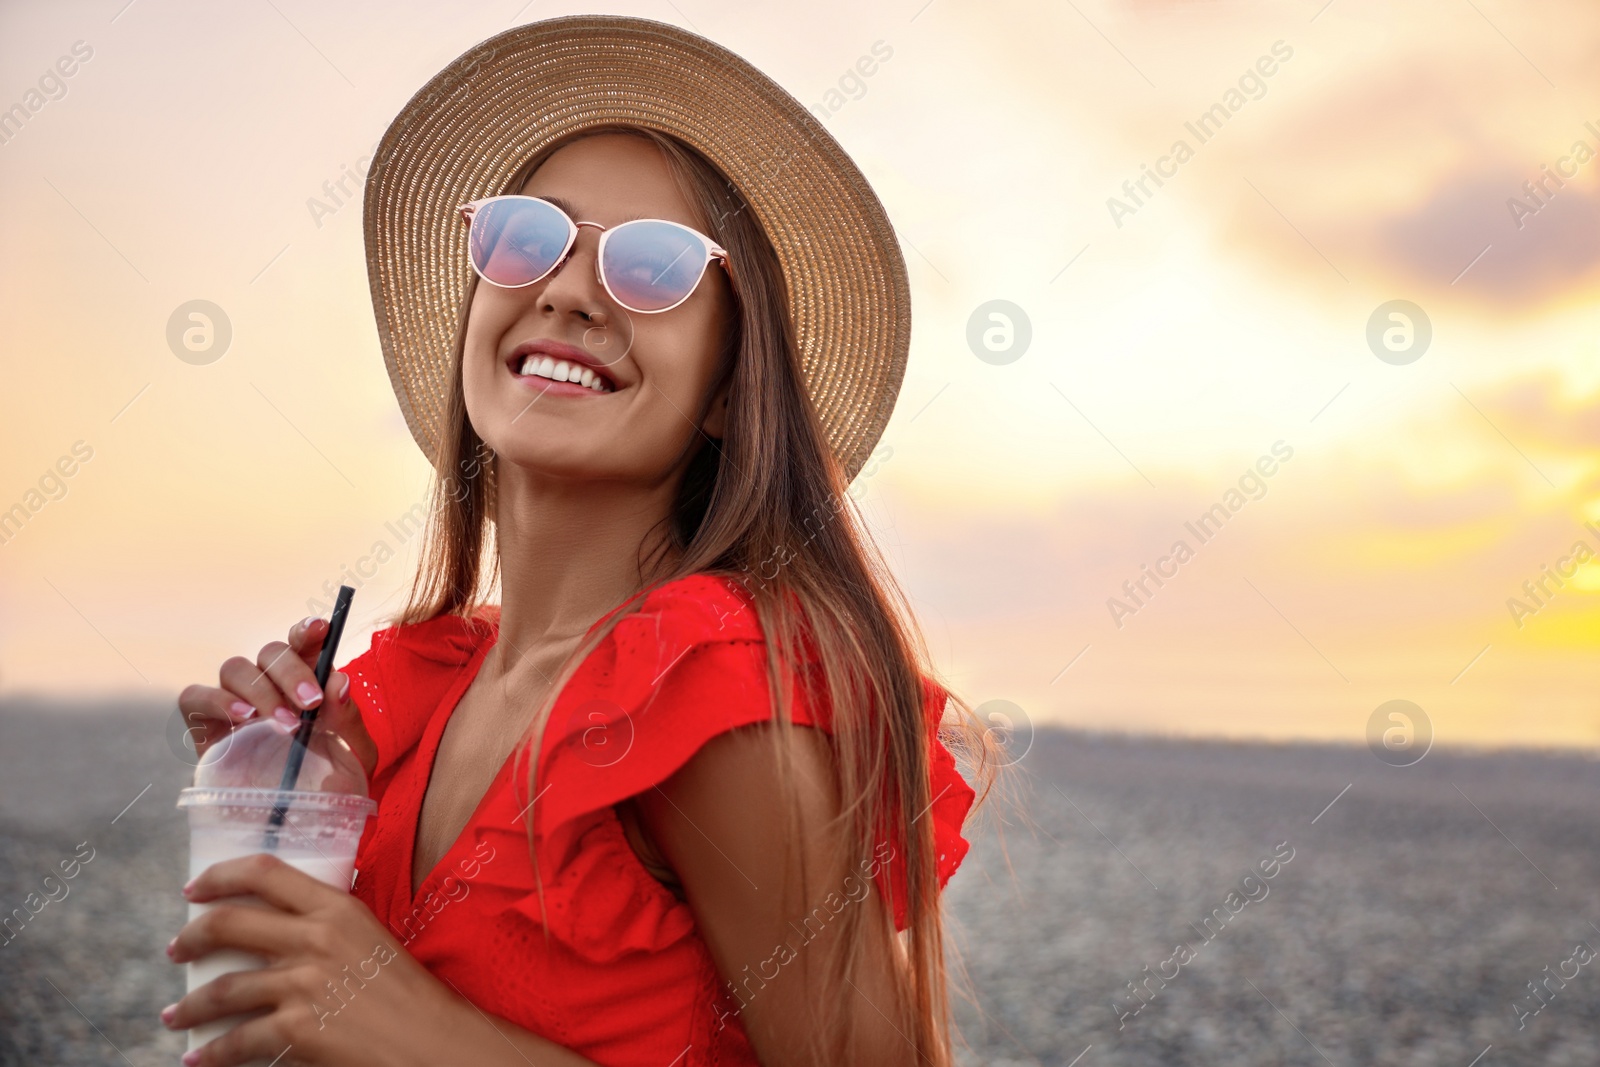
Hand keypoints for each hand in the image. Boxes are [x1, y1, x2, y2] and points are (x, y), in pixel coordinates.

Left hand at [163, 853, 464, 1066]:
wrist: (432, 1042)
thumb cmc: (410, 995)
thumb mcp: (371, 940)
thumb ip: (329, 929)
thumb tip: (282, 936)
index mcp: (337, 908)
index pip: (265, 872)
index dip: (219, 876)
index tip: (195, 889)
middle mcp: (315, 937)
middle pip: (229, 924)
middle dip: (191, 937)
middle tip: (177, 950)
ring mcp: (303, 982)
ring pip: (223, 988)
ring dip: (190, 1005)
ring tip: (175, 1014)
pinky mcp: (297, 1027)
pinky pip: (236, 1039)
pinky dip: (210, 1052)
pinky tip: (197, 1056)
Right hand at [177, 617, 374, 778]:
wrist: (297, 823)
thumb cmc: (328, 783)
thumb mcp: (352, 755)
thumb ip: (347, 718)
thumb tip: (338, 681)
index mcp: (305, 681)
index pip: (302, 644)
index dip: (307, 631)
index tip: (320, 628)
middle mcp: (268, 686)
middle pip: (269, 653)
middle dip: (291, 671)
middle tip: (311, 702)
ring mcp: (233, 703)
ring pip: (234, 668)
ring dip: (260, 689)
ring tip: (284, 723)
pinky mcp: (204, 727)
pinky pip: (194, 696)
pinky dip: (216, 701)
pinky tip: (243, 720)